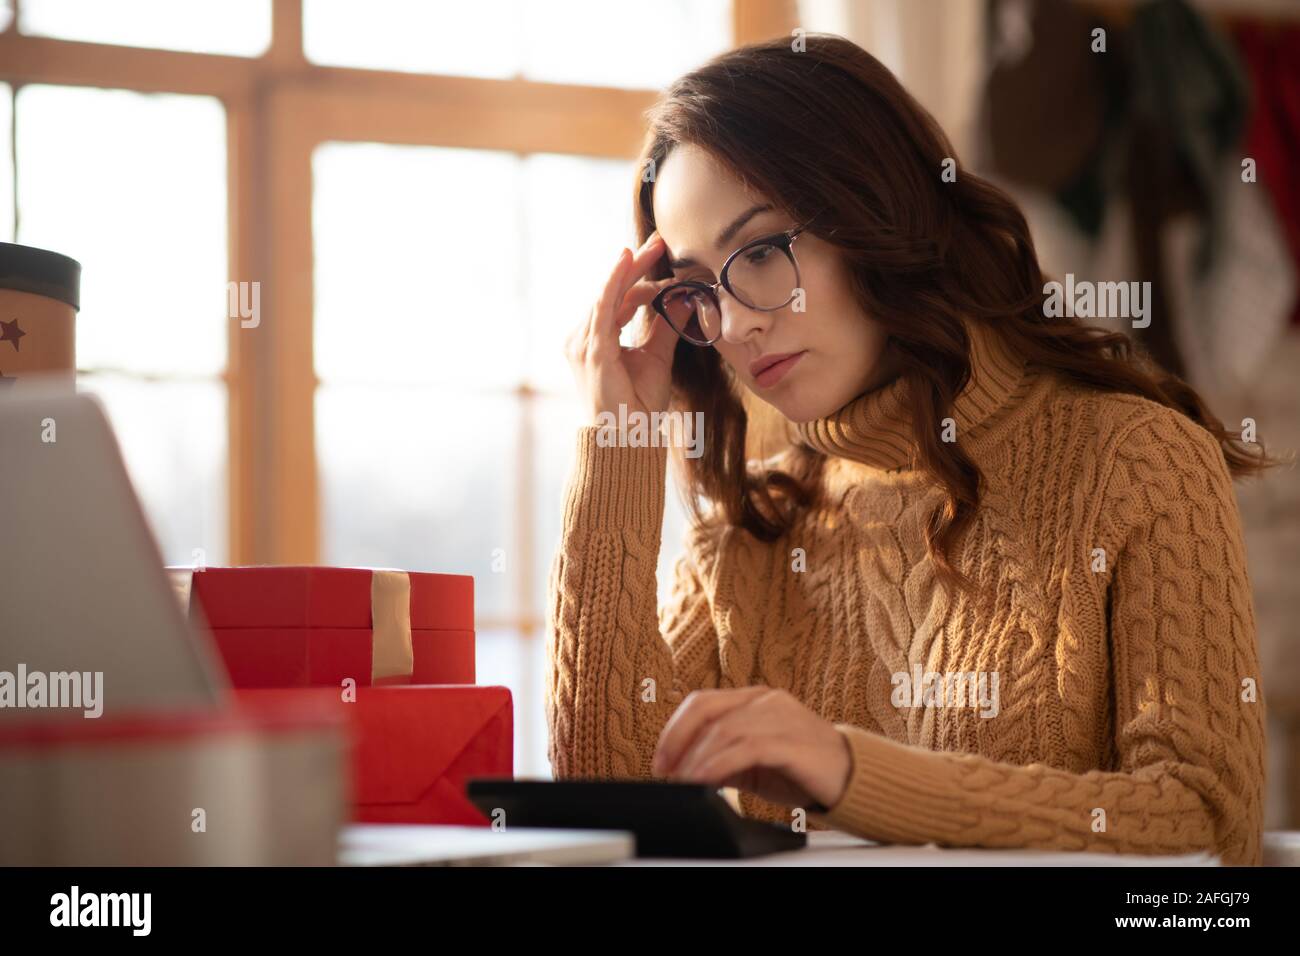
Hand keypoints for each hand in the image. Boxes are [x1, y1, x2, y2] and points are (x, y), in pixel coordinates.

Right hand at [564, 232, 678, 426]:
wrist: (624, 439)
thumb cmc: (637, 406)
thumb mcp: (657, 357)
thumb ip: (666, 327)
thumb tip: (685, 299)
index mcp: (596, 340)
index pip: (618, 299)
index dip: (638, 276)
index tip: (660, 254)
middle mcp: (583, 337)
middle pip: (613, 292)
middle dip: (637, 265)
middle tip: (660, 241)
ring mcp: (583, 342)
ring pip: (610, 295)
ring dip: (632, 270)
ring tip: (653, 248)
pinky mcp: (591, 348)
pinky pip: (603, 307)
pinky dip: (614, 282)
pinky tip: (626, 262)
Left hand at [651, 687, 853, 812]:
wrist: (851, 777)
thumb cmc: (801, 768)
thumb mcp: (753, 764)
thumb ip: (722, 761)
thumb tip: (683, 772)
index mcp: (755, 699)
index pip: (702, 702)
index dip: (674, 730)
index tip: (660, 761)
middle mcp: (766, 701)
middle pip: (707, 710)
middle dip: (677, 741)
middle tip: (664, 771)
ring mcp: (781, 718)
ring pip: (725, 729)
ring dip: (696, 758)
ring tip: (683, 781)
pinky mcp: (793, 742)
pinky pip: (747, 748)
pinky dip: (719, 764)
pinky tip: (705, 779)